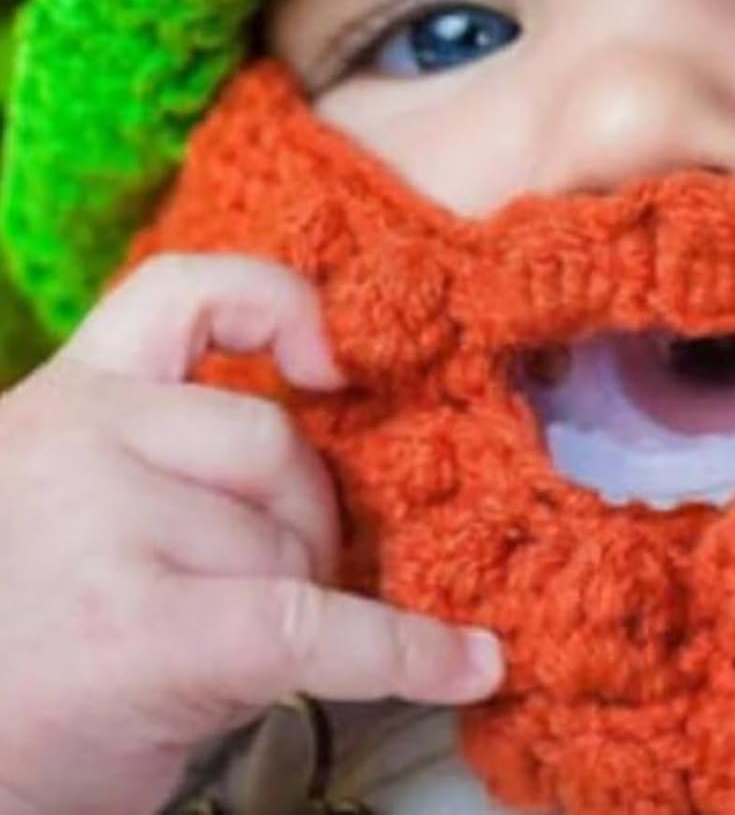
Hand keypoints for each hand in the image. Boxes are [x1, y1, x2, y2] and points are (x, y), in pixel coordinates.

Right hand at [0, 254, 504, 814]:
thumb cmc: (20, 640)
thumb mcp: (69, 505)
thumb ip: (168, 452)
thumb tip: (342, 440)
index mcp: (64, 399)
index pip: (183, 293)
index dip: (279, 305)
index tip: (332, 361)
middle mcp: (77, 439)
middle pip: (271, 443)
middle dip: (300, 520)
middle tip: (263, 591)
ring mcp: (103, 529)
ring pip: (288, 544)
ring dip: (292, 603)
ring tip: (223, 657)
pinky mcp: (142, 632)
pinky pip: (313, 625)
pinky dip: (405, 653)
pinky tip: (466, 665)